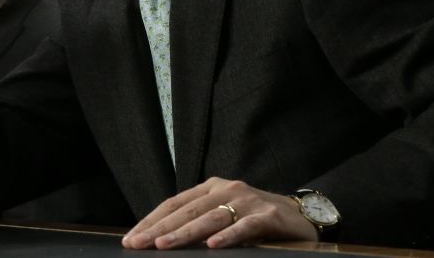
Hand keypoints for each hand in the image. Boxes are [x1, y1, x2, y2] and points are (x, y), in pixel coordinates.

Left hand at [122, 177, 316, 249]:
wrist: (302, 216)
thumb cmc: (256, 219)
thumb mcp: (224, 216)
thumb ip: (199, 223)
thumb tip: (162, 240)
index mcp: (211, 188)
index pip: (174, 204)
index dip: (151, 220)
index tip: (131, 238)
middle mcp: (226, 189)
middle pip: (186, 211)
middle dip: (159, 229)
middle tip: (137, 244)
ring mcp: (247, 200)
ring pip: (210, 218)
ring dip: (185, 233)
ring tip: (164, 246)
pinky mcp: (266, 216)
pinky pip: (244, 227)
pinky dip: (228, 236)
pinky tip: (213, 246)